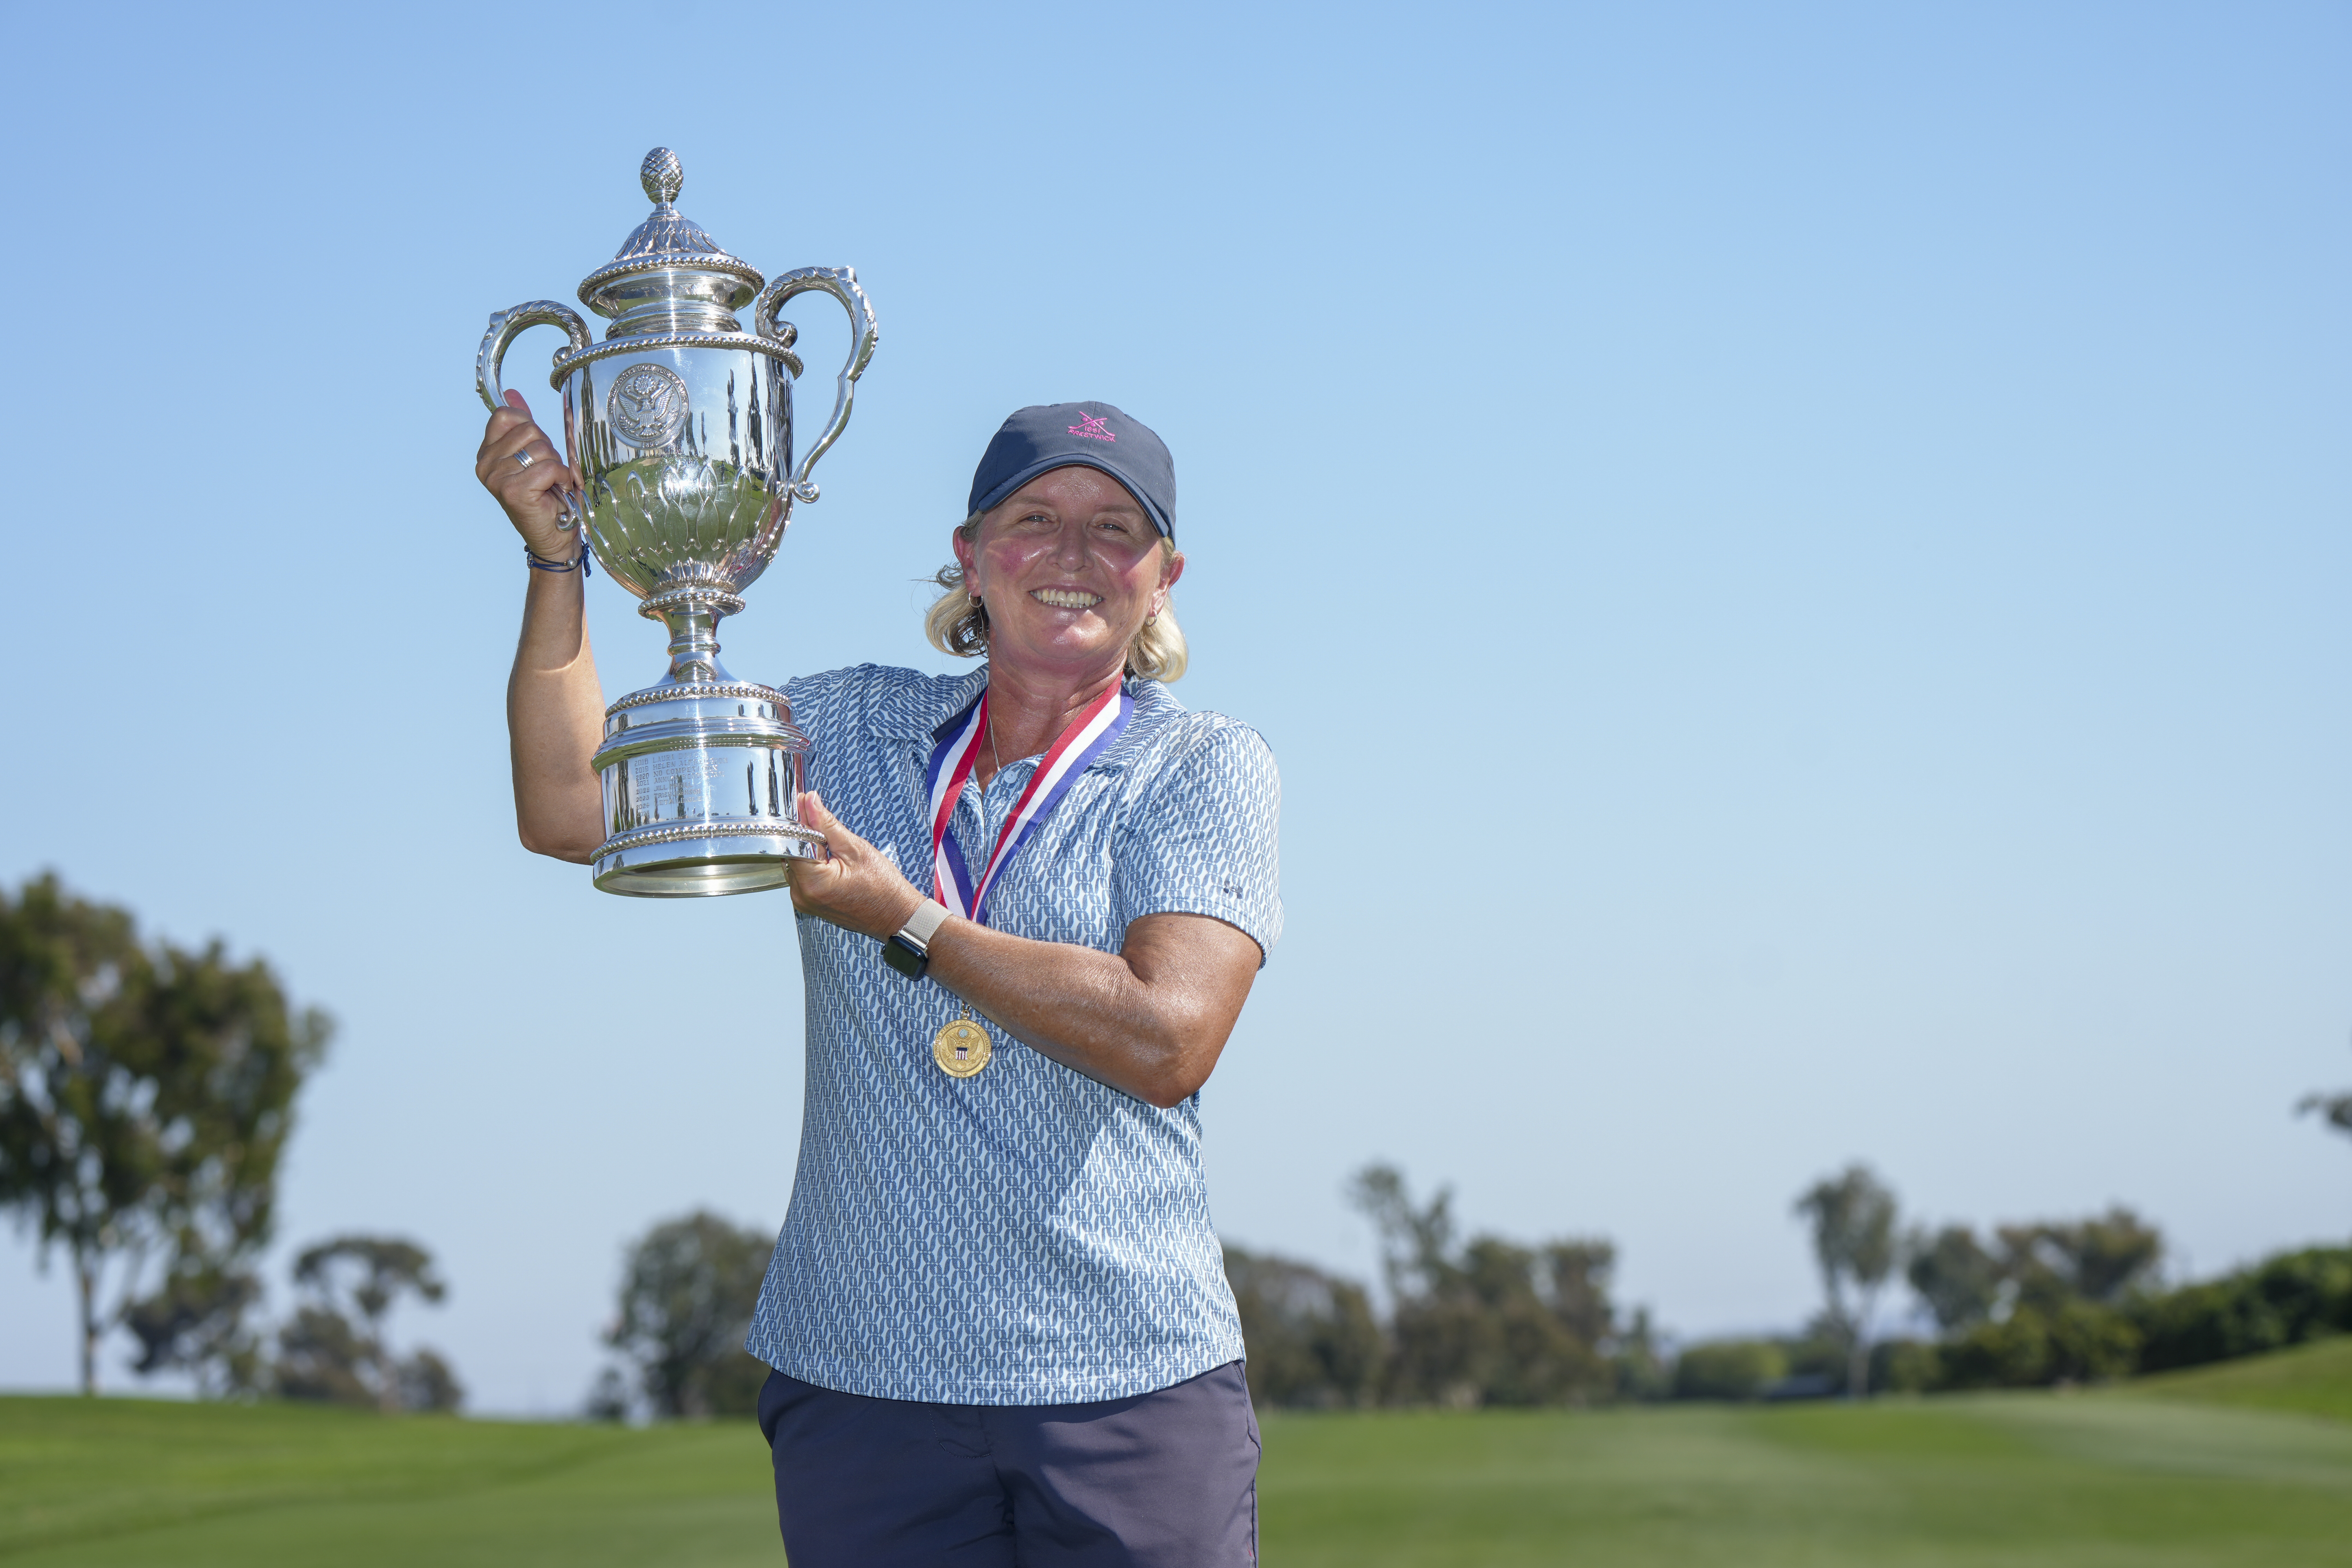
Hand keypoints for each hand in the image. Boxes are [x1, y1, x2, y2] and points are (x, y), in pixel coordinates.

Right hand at [474, 390, 581, 560]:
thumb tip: (512, 393)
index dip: (530, 428)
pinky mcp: (513, 491)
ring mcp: (496, 479)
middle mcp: (485, 465)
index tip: (536, 451)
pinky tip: (555, 492)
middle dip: (547, 449)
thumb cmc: (546, 498)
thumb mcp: (533, 455)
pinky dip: (561, 478)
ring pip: (541, 448)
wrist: (553, 539)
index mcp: (486, 453)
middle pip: (528, 430)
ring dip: (556, 466)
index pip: (506, 415)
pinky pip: (549, 467)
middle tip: (546, 474)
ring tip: (550, 485)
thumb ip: (521, 425)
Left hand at [787, 792, 925, 939]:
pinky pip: (801, 875)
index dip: (798, 819)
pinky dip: (811, 862)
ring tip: (832, 846)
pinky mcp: (808, 903)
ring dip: (808, 848)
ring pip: (795, 862)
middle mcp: (802, 895)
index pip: (792, 841)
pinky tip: (830, 859)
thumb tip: (810, 801)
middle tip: (823, 823)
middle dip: (804, 833)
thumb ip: (826, 824)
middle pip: (790, 851)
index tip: (805, 803)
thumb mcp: (855, 848)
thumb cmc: (884, 888)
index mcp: (813, 883)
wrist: (896, 915)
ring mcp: (803, 902)